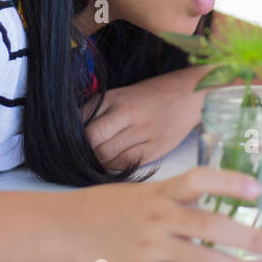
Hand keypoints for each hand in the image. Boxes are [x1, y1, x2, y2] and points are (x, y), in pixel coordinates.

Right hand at [62, 166, 261, 261]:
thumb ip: (180, 197)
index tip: (257, 189)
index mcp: (161, 192)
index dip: (229, 182)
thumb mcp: (147, 190)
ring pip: (201, 260)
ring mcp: (149, 246)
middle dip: (247, 237)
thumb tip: (222, 201)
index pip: (199, 179)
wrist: (67, 226)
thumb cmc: (110, 205)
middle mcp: (158, 217)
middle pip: (210, 226)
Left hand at [82, 68, 204, 169]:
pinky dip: (116, 167)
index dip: (72, 136)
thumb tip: (76, 134)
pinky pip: (126, 163)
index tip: (71, 143)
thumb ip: (100, 112)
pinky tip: (115, 163)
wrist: (190, 94)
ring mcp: (142, 131)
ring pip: (106, 155)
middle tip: (82, 156)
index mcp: (114, 98)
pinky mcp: (155, 148)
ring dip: (98, 162)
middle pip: (92, 140)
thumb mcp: (123, 94)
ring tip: (99, 161)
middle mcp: (127, 113)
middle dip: (83, 151)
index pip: (81, 121)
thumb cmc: (153, 96)